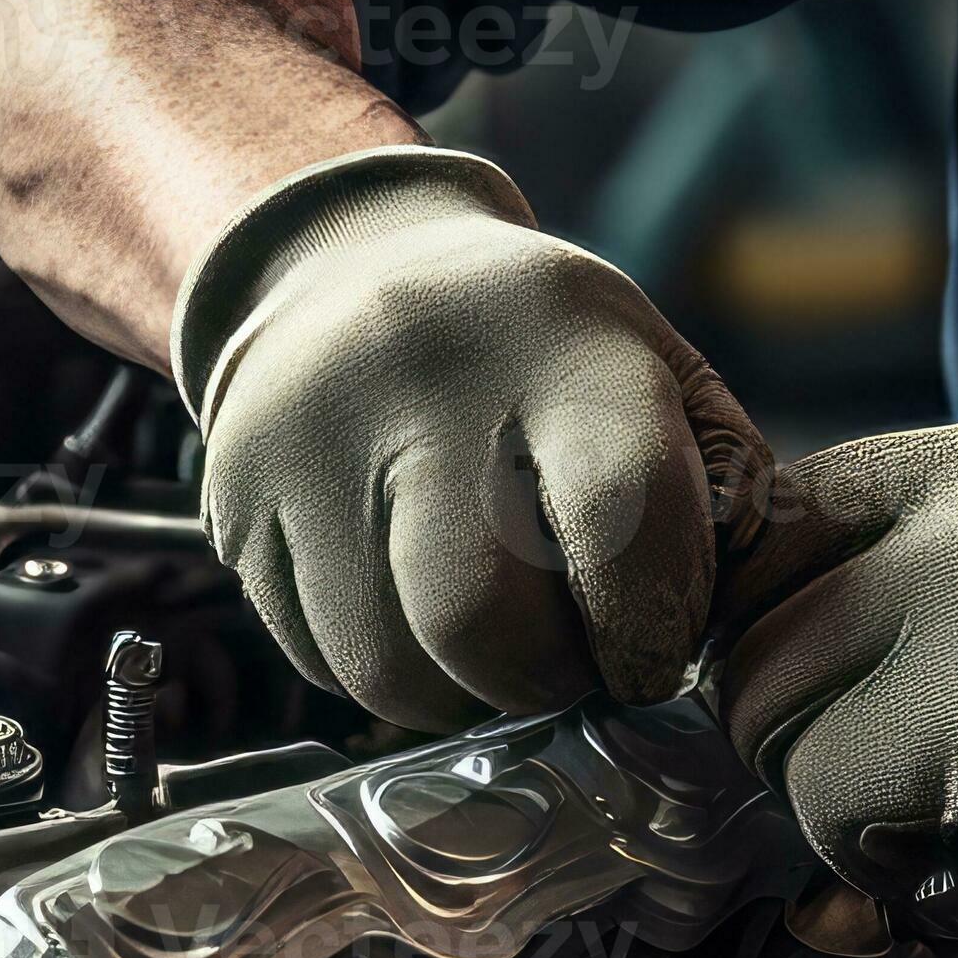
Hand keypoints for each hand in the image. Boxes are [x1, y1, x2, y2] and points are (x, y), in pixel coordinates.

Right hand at [176, 146, 766, 730]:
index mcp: (559, 343)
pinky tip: (412, 613)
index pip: (621, 516)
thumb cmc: (536, 347)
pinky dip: (382, 668)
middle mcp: (418, 381)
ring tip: (490, 644)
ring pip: (388, 664)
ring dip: (457, 693)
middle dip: (543, 679)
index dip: (649, 625)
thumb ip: (721, 488)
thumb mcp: (652, 368)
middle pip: (480, 616)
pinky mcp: (236, 502)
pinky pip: (316, 658)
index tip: (648, 655)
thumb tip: (717, 626)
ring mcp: (309, 442)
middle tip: (565, 664)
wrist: (348, 263)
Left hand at [712, 414, 957, 923]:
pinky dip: (864, 856)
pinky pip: (830, 798)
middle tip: (856, 778)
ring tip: (913, 821)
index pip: (783, 511)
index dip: (762, 614)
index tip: (803, 684)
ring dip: (819, 792)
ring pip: (772, 710)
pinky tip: (948, 863)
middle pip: (752, 617)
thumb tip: (787, 630)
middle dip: (781, 720)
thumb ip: (947, 557)